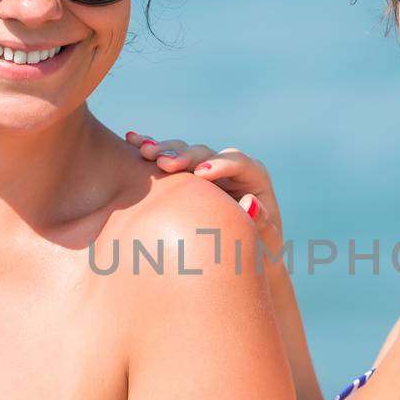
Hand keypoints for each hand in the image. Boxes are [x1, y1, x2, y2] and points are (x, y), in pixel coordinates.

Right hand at [125, 131, 283, 252]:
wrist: (244, 260)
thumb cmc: (260, 253)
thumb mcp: (267, 242)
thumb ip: (262, 221)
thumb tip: (250, 202)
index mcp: (254, 177)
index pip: (239, 162)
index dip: (220, 164)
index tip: (201, 173)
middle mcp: (228, 167)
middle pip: (206, 153)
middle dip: (185, 155)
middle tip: (165, 163)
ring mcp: (204, 169)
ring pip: (183, 152)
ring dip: (163, 150)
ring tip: (144, 152)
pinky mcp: (186, 175)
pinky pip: (167, 159)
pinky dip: (151, 149)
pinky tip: (132, 139)